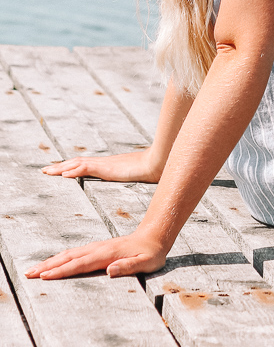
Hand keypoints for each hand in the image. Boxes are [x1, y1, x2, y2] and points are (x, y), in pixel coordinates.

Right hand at [26, 231, 166, 279]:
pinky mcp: (97, 248)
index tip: (45, 277)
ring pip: (70, 254)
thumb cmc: (151, 253)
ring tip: (35, 269)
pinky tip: (54, 263)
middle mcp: (99, 249)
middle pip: (69, 257)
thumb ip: (128, 267)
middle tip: (29, 274)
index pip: (80, 264)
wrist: (155, 236)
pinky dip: (61, 258)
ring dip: (51, 261)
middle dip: (48, 266)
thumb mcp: (145, 263)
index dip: (62, 271)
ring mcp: (97, 247)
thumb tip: (110, 271)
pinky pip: (75, 253)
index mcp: (107, 254)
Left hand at [42, 148, 161, 182]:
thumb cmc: (147, 171)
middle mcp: (102, 163)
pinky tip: (65, 174)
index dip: (70, 167)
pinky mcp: (106, 167)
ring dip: (61, 168)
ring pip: (77, 164)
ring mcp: (104, 164)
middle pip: (76, 163)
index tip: (58, 170)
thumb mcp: (132, 178)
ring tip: (48, 171)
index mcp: (106, 167)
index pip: (84, 165)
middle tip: (45, 170)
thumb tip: (126, 184)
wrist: (156, 163)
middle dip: (60, 166)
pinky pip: (86, 168)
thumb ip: (126, 181)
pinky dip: (74, 171)